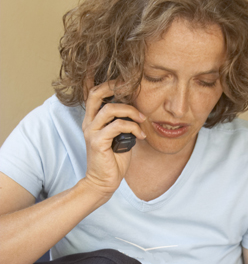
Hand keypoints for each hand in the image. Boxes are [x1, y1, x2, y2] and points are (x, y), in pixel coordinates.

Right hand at [82, 81, 146, 196]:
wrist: (104, 182)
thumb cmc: (113, 160)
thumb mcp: (120, 137)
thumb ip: (122, 122)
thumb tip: (136, 110)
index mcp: (92, 120)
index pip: (93, 93)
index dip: (106, 83)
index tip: (125, 81)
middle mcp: (89, 123)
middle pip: (95, 93)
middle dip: (113, 86)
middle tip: (131, 89)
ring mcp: (92, 132)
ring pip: (110, 109)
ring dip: (130, 111)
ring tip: (142, 119)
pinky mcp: (98, 142)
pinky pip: (117, 126)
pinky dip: (133, 127)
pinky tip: (141, 135)